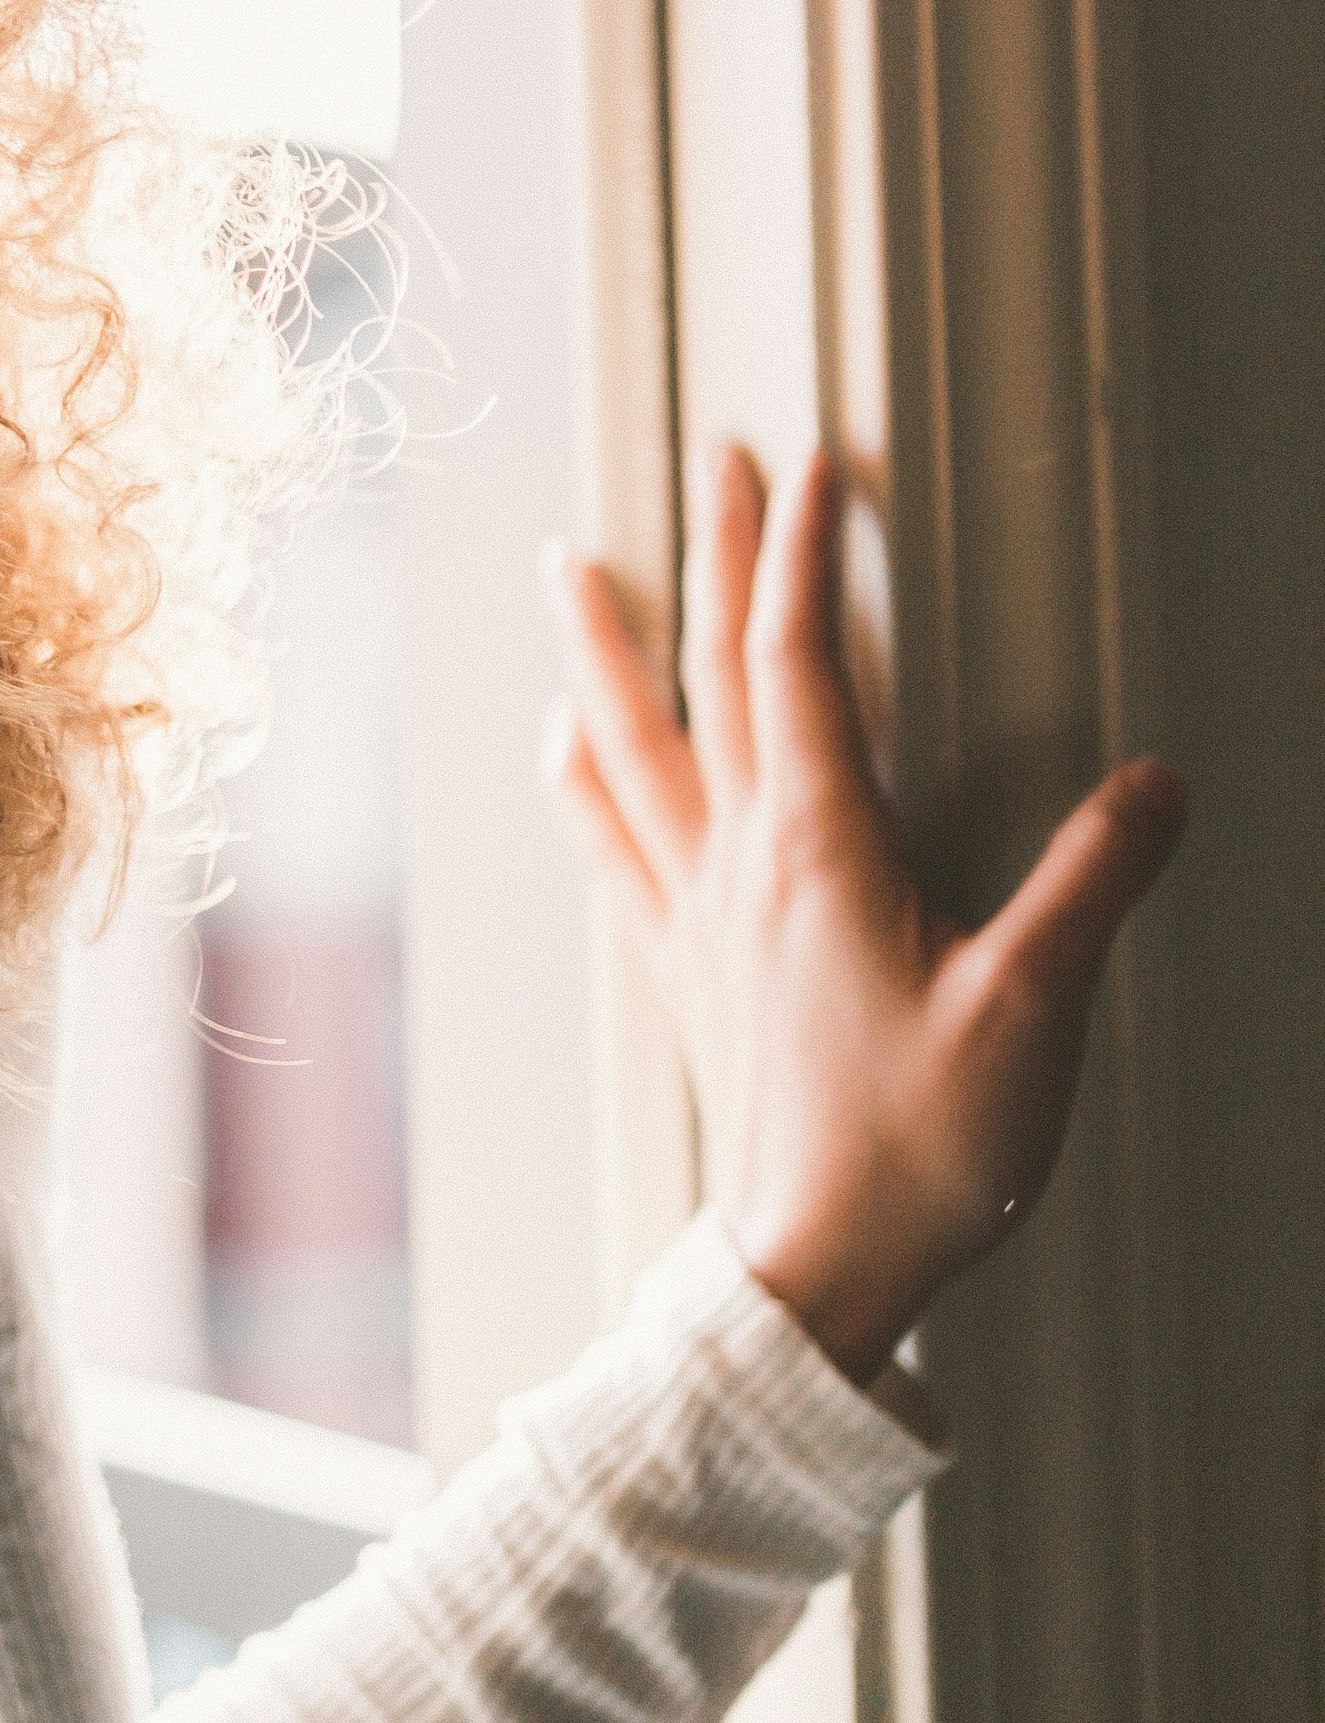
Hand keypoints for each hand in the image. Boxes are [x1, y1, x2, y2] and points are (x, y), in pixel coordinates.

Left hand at [546, 443, 1189, 1378]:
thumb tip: (1157, 781)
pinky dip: (585, 773)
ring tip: (571, 572)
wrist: (823, 1262)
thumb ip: (1093, 883)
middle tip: (712, 460)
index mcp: (816, 850)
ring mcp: (698, 912)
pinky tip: (566, 746)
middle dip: (716, 560)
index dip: (800, 559)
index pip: (798, 664)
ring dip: (603, 650)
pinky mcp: (688, 968)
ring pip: (628, 746)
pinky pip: (613, 839)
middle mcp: (736, 863)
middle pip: (709, 677)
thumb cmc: (924, 1147)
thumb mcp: (1036, 1006)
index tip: (811, 467)